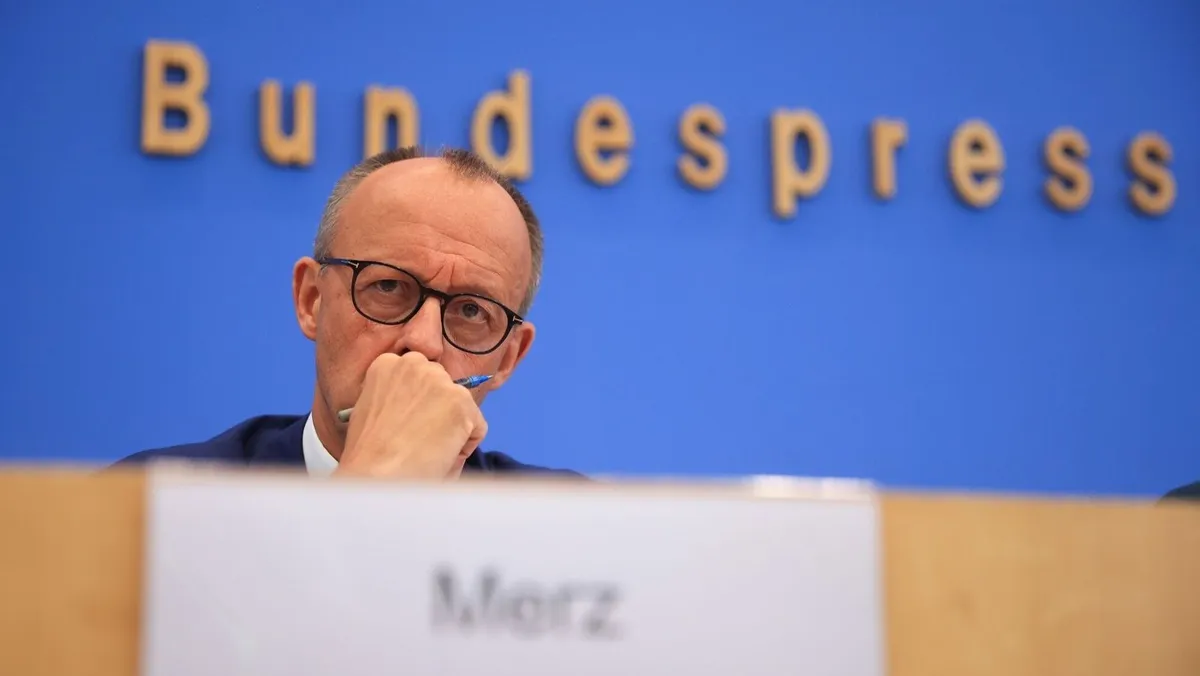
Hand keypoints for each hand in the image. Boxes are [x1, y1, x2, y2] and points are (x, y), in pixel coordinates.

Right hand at [336, 352, 486, 479]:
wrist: (375, 476)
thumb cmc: (367, 456)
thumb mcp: (370, 413)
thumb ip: (395, 399)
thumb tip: (421, 407)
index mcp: (387, 364)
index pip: (418, 375)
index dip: (417, 404)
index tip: (408, 424)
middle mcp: (413, 364)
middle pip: (442, 385)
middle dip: (438, 410)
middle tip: (421, 439)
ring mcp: (439, 381)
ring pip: (461, 406)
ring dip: (452, 428)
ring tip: (426, 450)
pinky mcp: (460, 402)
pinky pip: (477, 426)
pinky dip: (465, 446)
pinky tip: (440, 456)